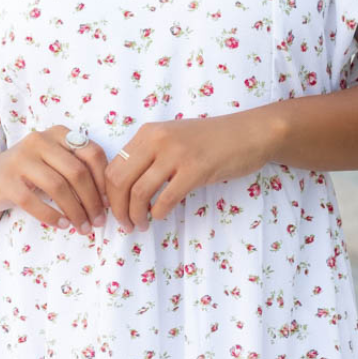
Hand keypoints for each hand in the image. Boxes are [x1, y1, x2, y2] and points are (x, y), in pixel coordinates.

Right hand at [0, 125, 108, 234]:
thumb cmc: (32, 173)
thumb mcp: (56, 163)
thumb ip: (80, 170)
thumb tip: (109, 199)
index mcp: (58, 133)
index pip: (92, 152)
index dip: (104, 180)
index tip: (109, 203)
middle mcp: (39, 140)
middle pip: (76, 172)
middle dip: (92, 201)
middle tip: (98, 222)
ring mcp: (20, 159)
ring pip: (57, 187)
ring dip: (75, 212)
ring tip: (82, 228)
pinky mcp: (6, 180)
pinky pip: (32, 201)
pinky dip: (51, 216)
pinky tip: (62, 225)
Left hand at [107, 111, 278, 231]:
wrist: (249, 133)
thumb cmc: (212, 141)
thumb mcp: (173, 139)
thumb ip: (149, 156)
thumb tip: (125, 188)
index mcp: (148, 132)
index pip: (113, 167)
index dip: (108, 194)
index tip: (116, 209)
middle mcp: (157, 140)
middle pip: (119, 181)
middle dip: (117, 209)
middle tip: (125, 224)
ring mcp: (176, 154)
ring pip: (139, 192)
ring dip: (136, 216)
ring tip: (141, 225)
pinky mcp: (196, 169)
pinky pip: (166, 199)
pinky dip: (158, 213)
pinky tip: (160, 216)